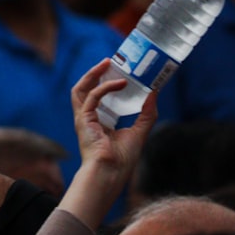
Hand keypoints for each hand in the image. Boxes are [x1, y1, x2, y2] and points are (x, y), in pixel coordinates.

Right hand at [71, 58, 157, 183]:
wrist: (111, 173)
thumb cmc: (122, 159)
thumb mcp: (140, 131)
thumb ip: (147, 113)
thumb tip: (154, 93)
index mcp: (98, 121)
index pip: (96, 95)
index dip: (104, 81)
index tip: (118, 70)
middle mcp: (88, 117)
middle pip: (84, 89)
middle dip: (95, 73)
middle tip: (110, 61)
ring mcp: (83, 118)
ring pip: (80, 89)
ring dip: (92, 74)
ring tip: (107, 63)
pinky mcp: (84, 119)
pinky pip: (93, 97)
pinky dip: (105, 87)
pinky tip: (120, 83)